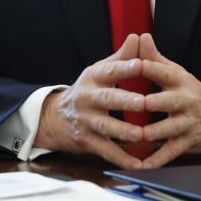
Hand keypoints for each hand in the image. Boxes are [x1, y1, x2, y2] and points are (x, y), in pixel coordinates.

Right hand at [35, 34, 150, 168]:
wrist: (56, 118)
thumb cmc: (88, 90)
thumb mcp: (100, 71)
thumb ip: (121, 57)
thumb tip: (138, 37)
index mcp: (94, 78)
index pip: (110, 70)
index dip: (125, 67)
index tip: (141, 64)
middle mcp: (87, 98)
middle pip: (107, 99)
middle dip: (126, 101)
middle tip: (144, 102)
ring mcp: (86, 121)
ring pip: (105, 127)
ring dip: (123, 132)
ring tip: (141, 135)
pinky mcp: (87, 141)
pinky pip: (106, 150)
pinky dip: (122, 158)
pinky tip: (138, 163)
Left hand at [136, 34, 200, 167]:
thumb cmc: (189, 91)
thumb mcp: (176, 73)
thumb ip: (155, 58)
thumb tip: (141, 36)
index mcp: (180, 81)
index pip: (163, 71)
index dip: (149, 67)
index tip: (133, 63)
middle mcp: (185, 101)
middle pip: (168, 101)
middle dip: (153, 103)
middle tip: (138, 103)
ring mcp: (187, 122)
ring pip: (170, 128)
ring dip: (154, 132)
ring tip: (138, 135)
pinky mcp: (187, 141)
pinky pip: (172, 151)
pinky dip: (158, 159)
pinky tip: (143, 165)